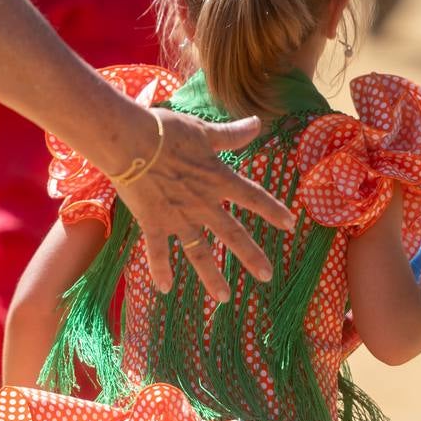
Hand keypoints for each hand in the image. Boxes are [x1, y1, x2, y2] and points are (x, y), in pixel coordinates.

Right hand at [114, 109, 295, 300]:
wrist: (130, 142)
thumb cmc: (167, 131)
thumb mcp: (204, 131)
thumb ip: (232, 134)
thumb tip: (257, 122)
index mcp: (218, 179)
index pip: (253, 197)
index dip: (273, 210)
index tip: (290, 224)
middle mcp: (204, 204)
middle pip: (233, 234)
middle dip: (252, 256)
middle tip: (267, 276)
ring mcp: (179, 217)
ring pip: (200, 252)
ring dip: (213, 276)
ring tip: (225, 298)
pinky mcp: (153, 222)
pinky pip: (158, 251)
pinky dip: (160, 269)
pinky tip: (164, 289)